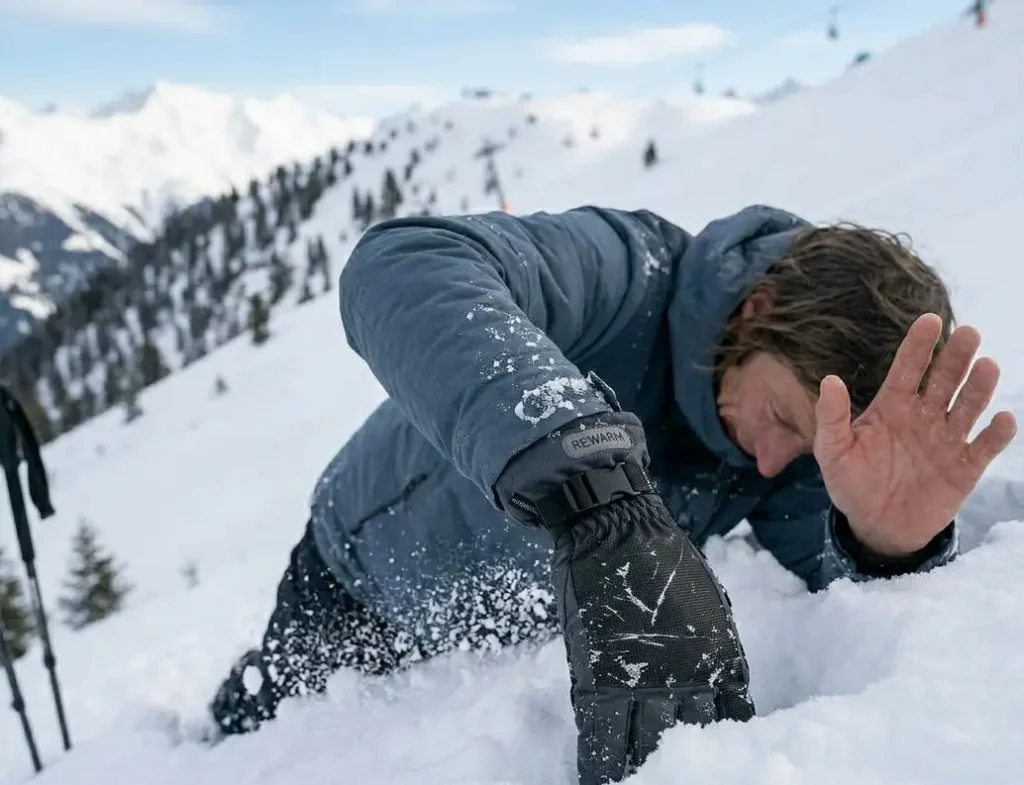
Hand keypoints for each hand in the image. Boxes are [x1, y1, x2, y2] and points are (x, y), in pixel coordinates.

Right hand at [550, 493, 753, 784]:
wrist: (615, 527)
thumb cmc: (662, 555)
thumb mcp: (708, 601)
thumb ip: (711, 645)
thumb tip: (714, 681)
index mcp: (721, 659)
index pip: (731, 722)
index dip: (723, 750)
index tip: (718, 767)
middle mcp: (688, 678)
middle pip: (687, 742)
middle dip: (679, 767)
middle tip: (673, 777)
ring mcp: (641, 680)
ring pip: (643, 746)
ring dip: (639, 770)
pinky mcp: (599, 676)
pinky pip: (600, 733)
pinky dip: (597, 760)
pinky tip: (596, 779)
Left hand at [813, 313, 1016, 556]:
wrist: (874, 526)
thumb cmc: (851, 482)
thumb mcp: (832, 450)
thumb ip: (831, 417)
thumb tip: (829, 380)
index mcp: (892, 406)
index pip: (908, 369)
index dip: (919, 345)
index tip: (930, 320)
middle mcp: (923, 416)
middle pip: (944, 381)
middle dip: (956, 357)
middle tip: (969, 334)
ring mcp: (946, 440)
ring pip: (968, 407)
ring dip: (979, 388)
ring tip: (987, 366)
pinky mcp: (964, 467)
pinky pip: (983, 447)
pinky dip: (996, 434)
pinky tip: (1003, 419)